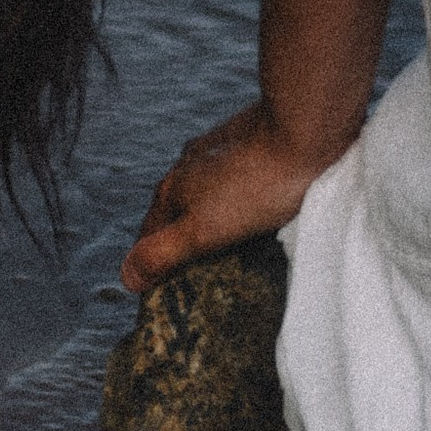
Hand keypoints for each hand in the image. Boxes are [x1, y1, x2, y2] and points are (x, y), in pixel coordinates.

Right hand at [120, 96, 344, 295]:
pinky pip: (233, 184)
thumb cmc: (257, 185)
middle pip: (174, 215)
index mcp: (173, 189)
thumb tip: (126, 278)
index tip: (166, 301)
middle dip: (180, 246)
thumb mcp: (204, 229)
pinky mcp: (249, 144)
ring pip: (204, 196)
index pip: (148, 238)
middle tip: (199, 283)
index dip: (152, 269)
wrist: (305, 129)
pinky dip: (236, 204)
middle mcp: (189, 166)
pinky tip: (255, 216)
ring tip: (229, 254)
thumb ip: (162, 253)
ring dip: (208, 222)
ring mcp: (219, 153)